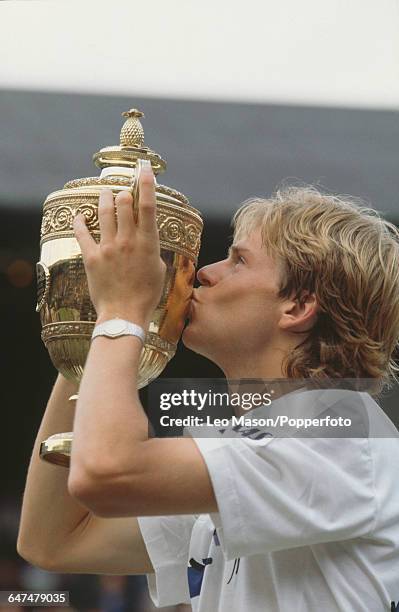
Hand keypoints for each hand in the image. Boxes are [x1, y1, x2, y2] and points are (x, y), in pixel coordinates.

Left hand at [73, 162, 165, 327]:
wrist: (124, 314)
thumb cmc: (146, 295)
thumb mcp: (159, 270)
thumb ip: (152, 250)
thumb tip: (146, 240)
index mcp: (147, 243)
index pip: (148, 206)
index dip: (147, 184)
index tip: (145, 170)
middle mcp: (127, 240)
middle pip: (124, 203)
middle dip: (124, 192)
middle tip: (123, 191)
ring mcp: (108, 247)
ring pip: (104, 212)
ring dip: (105, 199)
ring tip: (104, 192)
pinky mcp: (92, 257)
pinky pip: (83, 233)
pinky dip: (80, 222)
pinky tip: (80, 216)